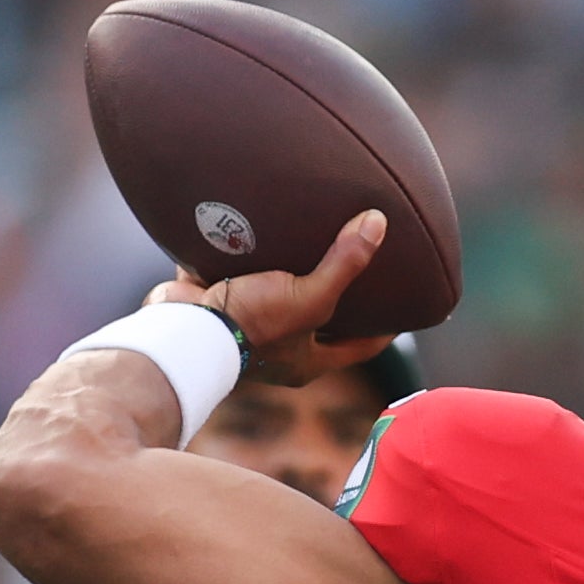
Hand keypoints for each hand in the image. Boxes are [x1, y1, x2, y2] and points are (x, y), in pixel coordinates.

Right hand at [148, 210, 397, 387]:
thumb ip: (343, 264)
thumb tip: (378, 223)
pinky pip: (236, 272)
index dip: (385, 329)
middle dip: (336, 295)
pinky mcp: (216, 300)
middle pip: (319, 320)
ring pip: (277, 293)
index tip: (404, 306)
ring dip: (290, 269)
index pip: (361, 346)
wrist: (180, 326)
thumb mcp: (308, 297)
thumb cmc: (251, 325)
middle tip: (361, 265)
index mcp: (307, 360)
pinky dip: (246, 251)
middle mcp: (279, 349)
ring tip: (312, 237)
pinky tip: (259, 223)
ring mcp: (245, 326)